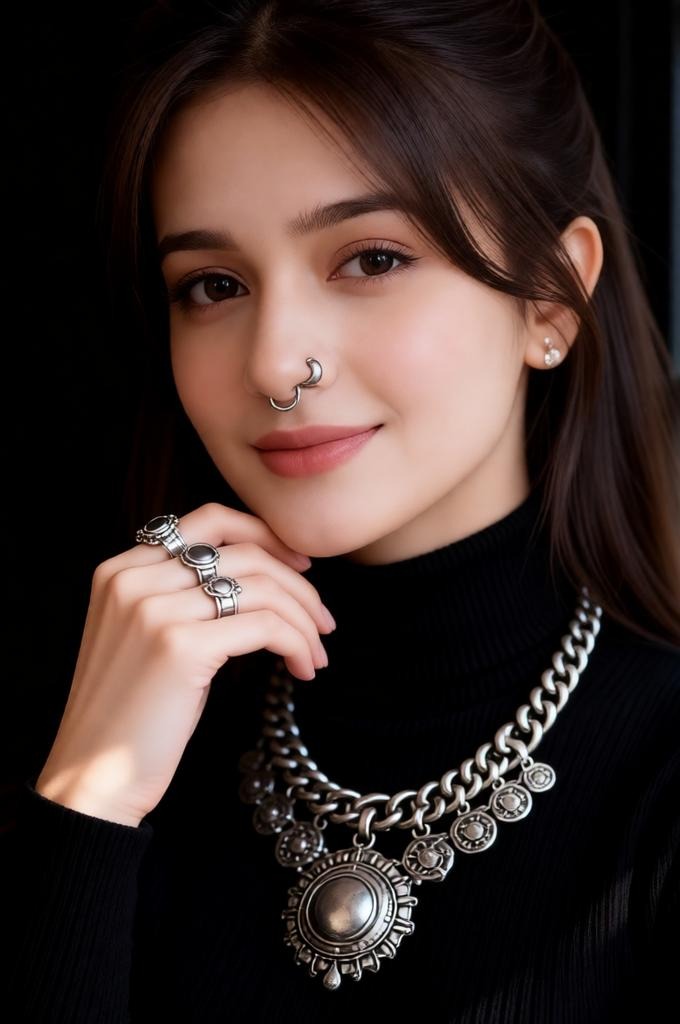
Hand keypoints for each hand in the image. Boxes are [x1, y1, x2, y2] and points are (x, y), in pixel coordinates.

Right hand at [34, 503, 334, 826]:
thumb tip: (261, 576)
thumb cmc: (131, 713)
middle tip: (322, 619)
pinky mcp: (181, 646)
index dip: (264, 535)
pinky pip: (265, 625)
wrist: (93, 777)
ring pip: (262, 588)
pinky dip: (296, 643)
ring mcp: (155, 610)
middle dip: (297, 583)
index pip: (210, 520)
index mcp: (121, 569)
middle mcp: (134, 579)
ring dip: (304, 619)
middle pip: (244, 552)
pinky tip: (302, 669)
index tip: (298, 567)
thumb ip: (181, 595)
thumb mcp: (144, 636)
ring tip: (316, 652)